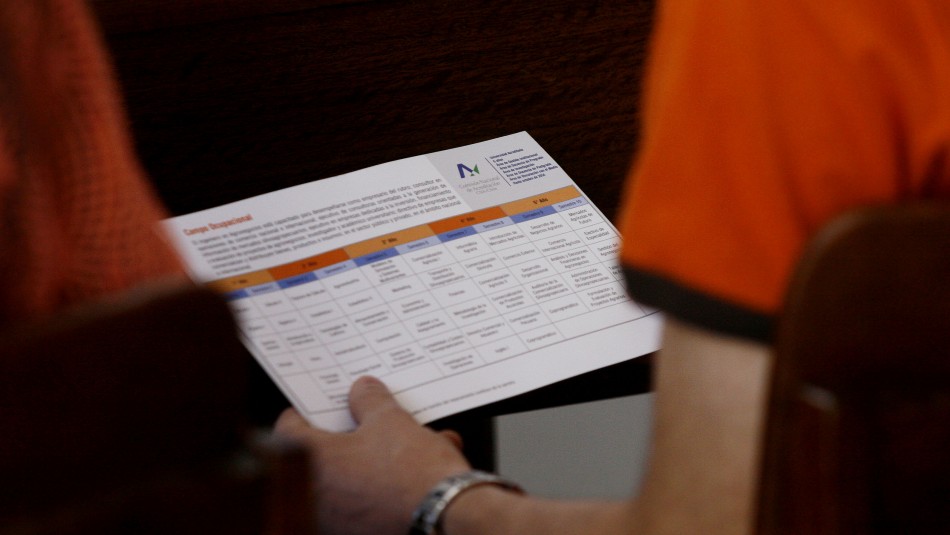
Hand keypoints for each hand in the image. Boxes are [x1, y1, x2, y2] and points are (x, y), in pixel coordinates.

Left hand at [274, 376, 471, 534]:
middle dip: (356, 435)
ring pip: (354, 476)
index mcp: (315, 460)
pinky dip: (390, 485)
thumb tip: (362, 389)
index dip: (308, 410)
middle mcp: (318, 494)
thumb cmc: (413, 473)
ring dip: (380, 458)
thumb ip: (370, 400)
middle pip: (327, 453)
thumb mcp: (391, 420)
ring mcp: (338, 518)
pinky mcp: (361, 531)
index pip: (289, 427)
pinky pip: (370, 499)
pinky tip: (422, 472)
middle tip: (372, 420)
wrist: (448, 515)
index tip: (323, 405)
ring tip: (415, 444)